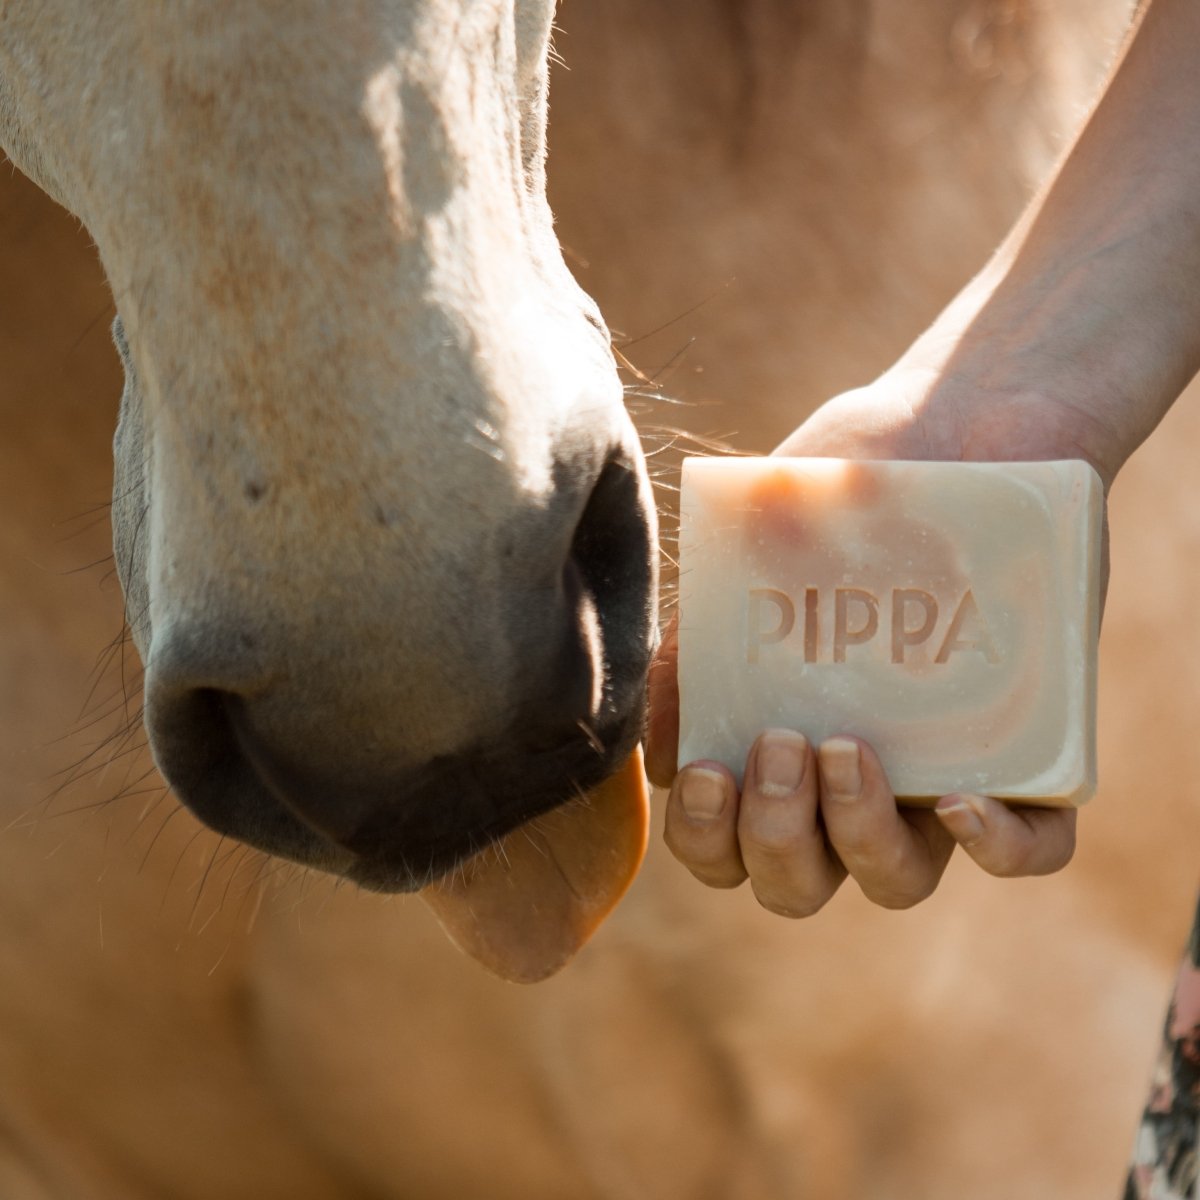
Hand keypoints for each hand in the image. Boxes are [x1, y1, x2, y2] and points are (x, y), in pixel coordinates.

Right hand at [646, 368, 1112, 916]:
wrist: (956, 423)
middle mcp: (855, 777)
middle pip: (801, 883)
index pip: (730, 848)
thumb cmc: (836, 496)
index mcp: (780, 748)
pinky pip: (1033, 848)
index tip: (706, 769)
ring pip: (898, 881)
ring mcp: (940, 768)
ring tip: (843, 748)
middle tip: (777, 743)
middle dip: (772, 837)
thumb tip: (658, 754)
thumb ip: (693, 649)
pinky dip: (995, 849)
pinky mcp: (1032, 748)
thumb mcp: (748, 562)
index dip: (708, 841)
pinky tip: (955, 800)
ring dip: (854, 839)